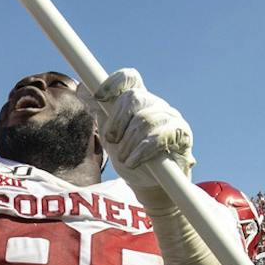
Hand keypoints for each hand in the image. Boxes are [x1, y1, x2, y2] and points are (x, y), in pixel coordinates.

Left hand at [91, 68, 191, 201]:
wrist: (152, 185)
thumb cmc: (131, 157)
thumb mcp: (111, 136)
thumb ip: (99, 113)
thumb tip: (82, 89)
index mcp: (139, 101)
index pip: (129, 79)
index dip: (113, 83)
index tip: (99, 97)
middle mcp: (156, 105)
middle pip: (134, 97)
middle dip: (117, 120)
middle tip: (111, 140)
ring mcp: (171, 118)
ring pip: (145, 119)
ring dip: (129, 142)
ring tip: (124, 159)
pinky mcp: (183, 135)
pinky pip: (161, 136)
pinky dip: (142, 150)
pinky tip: (134, 161)